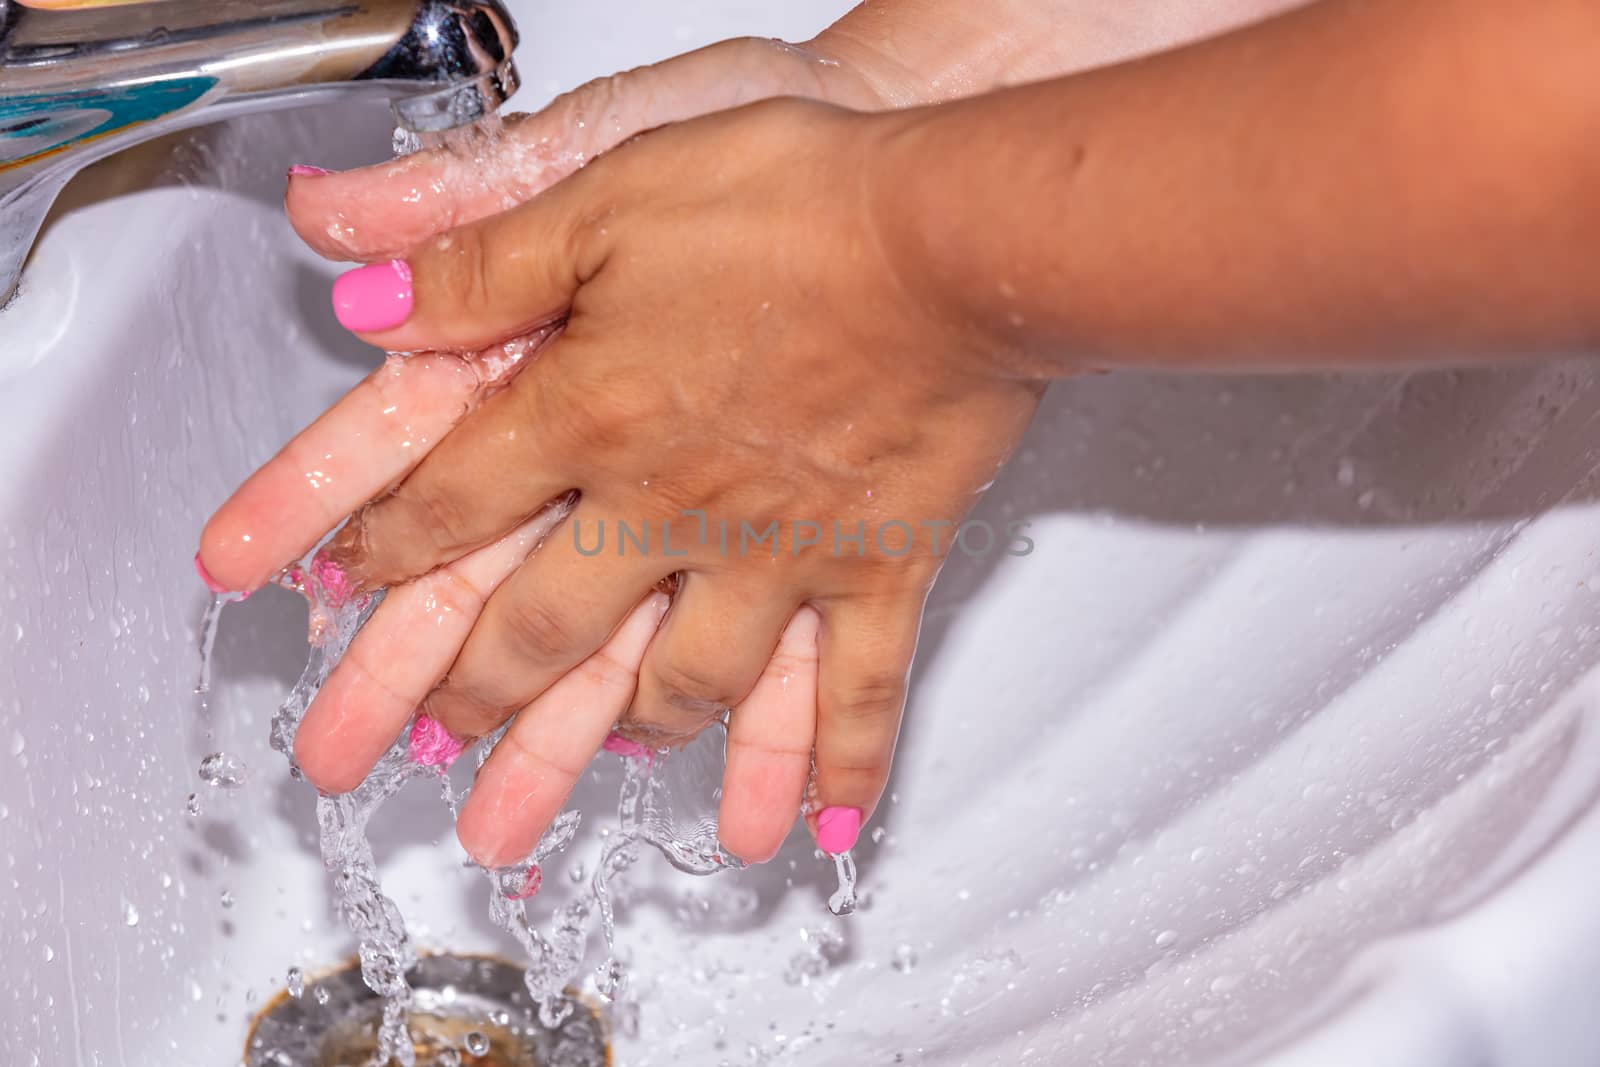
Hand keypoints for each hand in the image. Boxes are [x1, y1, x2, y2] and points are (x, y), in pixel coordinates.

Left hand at [199, 36, 883, 864]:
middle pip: (544, 628)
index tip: (341, 594)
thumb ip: (481, 259)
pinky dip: (831, 762)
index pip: (452, 506)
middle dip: (472, 694)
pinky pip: (851, 688)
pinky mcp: (879, 568)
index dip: (383, 553)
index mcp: (589, 413)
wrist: (955, 239)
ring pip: (683, 683)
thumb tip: (357, 299)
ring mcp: (778, 556)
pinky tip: (813, 824)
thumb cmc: (794, 204)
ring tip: (593, 772)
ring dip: (625, 741)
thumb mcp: (608, 190)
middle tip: (426, 750)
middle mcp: (670, 509)